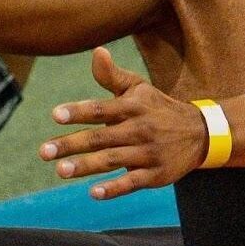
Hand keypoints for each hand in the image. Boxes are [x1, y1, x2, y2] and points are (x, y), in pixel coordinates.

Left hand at [38, 47, 208, 199]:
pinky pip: (133, 183)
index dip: (79, 111)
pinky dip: (114, 188)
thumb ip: (112, 75)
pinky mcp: (156, 175)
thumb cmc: (158, 108)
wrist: (200, 133)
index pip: (102, 108)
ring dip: (86, 166)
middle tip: (44, 151)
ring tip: (61, 170)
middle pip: (101, 137)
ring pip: (113, 160)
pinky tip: (94, 193)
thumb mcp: (139, 88)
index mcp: (132, 107)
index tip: (56, 115)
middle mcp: (139, 129)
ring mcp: (148, 153)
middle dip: (72, 144)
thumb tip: (96, 52)